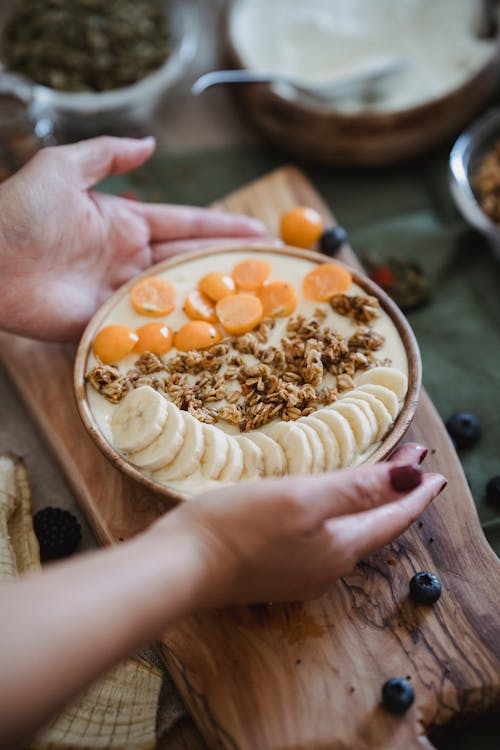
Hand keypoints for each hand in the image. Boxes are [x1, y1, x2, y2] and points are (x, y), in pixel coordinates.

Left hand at [0, 136, 264, 340]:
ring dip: (213, 299)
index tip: (259, 231)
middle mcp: (128, 259)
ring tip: (254, 304)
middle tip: (269, 270)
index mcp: (125, 223)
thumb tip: (151, 145)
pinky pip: (148, 328)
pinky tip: (211, 336)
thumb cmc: (20, 211)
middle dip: (229, 265)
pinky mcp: (105, 324)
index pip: (186, 224)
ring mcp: (118, 294)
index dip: (223, 228)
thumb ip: (107, 156)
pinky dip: (179, 332)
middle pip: (190, 262)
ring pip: (176, 296)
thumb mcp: (63, 169)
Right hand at [152, 443, 445, 606]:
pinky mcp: (275, 573)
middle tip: (409, 467)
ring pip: (348, 536)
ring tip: (374, 484)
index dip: (416, 492)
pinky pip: (322, 543)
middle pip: (373, 528)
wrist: (180, 568)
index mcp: (340, 548)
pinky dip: (337, 520)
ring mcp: (300, 575)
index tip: (434, 470)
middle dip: (395, 497)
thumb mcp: (302, 499)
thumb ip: (358, 490)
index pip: (393, 518)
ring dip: (366, 507)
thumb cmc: (238, 527)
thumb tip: (413, 479)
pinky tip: (324, 510)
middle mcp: (327, 567)